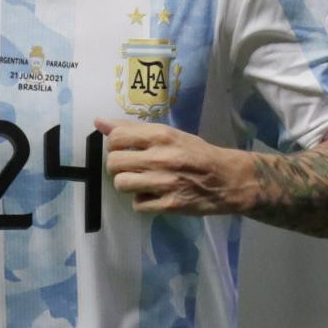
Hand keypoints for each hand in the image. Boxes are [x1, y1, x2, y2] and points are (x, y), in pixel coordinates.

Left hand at [94, 118, 246, 215]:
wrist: (227, 179)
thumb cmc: (196, 152)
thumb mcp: (168, 134)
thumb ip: (133, 129)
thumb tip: (99, 122)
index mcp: (160, 136)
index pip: (116, 137)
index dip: (114, 144)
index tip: (123, 148)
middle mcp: (160, 158)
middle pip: (113, 163)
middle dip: (118, 166)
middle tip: (131, 166)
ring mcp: (164, 183)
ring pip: (121, 184)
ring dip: (127, 184)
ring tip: (139, 181)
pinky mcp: (169, 205)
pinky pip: (137, 204)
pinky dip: (142, 201)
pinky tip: (153, 195)